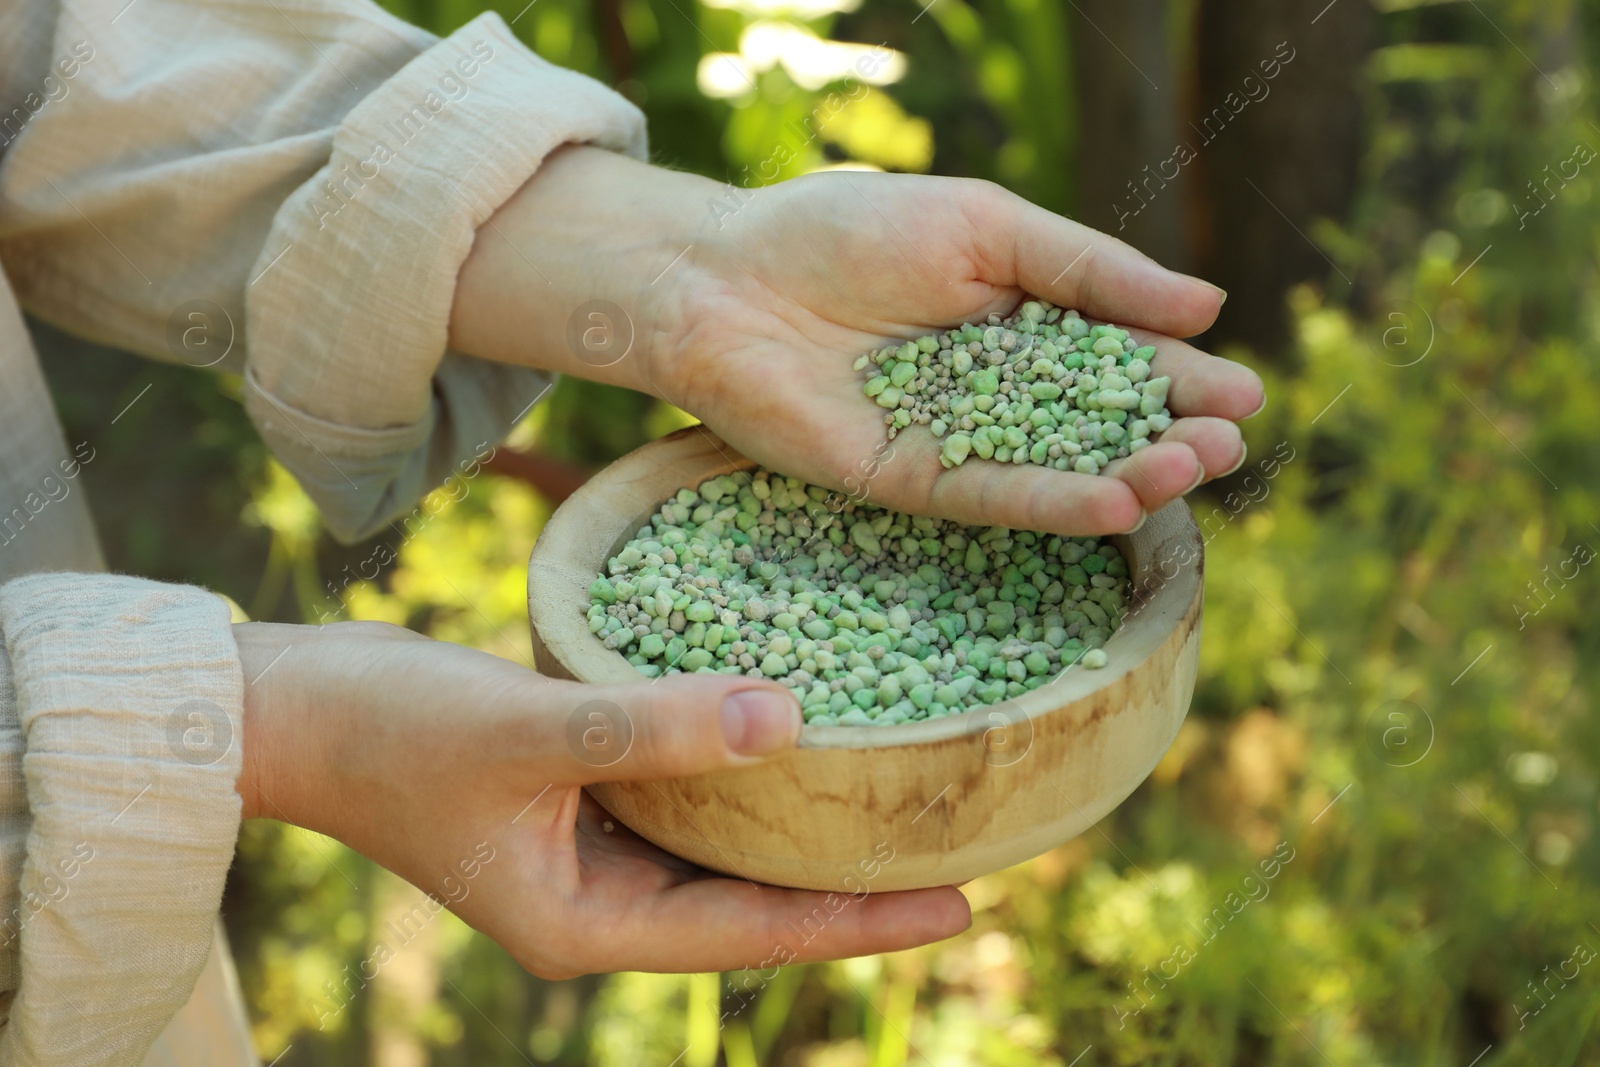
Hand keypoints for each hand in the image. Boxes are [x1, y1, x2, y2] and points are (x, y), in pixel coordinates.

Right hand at [235, 621, 970, 976]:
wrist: (290, 706)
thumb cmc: (386, 733)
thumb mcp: (523, 733)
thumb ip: (650, 729)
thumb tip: (783, 719)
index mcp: (583, 924)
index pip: (749, 933)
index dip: (855, 921)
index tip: (957, 905)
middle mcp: (597, 896)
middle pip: (748, 896)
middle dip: (845, 875)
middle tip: (959, 842)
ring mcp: (589, 846)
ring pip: (722, 841)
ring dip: (797, 816)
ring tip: (901, 788)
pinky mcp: (581, 790)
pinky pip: (682, 788)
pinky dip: (738, 763)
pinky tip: (796, 730)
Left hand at [449, 148, 1263, 535]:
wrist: (726, 274)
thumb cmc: (846, 231)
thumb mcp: (986, 226)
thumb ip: (1088, 270)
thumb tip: (1205, 303)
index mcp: (1021, 323)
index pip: (1120, 358)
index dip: (1181, 378)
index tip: (1246, 395)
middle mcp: (996, 392)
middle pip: (1099, 425)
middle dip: (1167, 436)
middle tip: (1228, 446)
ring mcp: (955, 441)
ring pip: (1057, 470)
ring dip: (1127, 476)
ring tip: (1191, 472)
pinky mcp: (908, 484)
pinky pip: (990, 499)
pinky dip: (1052, 503)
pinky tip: (1115, 503)